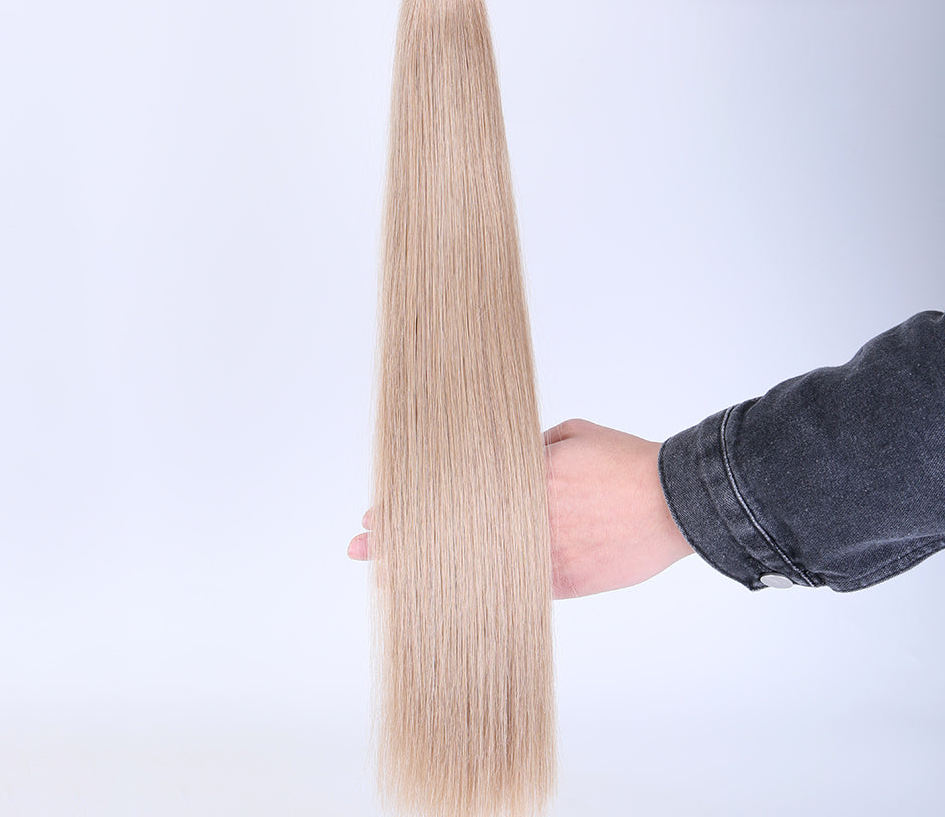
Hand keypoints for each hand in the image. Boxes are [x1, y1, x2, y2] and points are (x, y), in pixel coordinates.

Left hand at [347, 419, 692, 596]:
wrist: (675, 501)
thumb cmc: (625, 462)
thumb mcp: (570, 435)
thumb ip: (528, 450)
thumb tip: (501, 461)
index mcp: (524, 475)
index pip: (450, 493)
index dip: (408, 507)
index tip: (374, 516)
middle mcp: (527, 518)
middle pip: (452, 533)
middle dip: (401, 542)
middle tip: (361, 548)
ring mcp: (545, 555)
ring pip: (476, 568)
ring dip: (432, 573)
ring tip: (389, 580)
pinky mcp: (566, 582)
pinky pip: (516, 591)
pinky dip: (483, 595)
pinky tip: (452, 601)